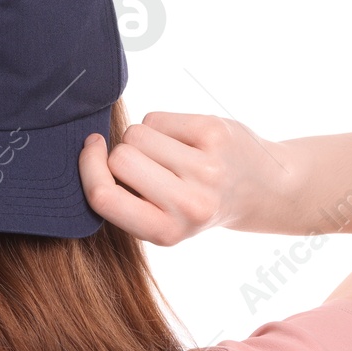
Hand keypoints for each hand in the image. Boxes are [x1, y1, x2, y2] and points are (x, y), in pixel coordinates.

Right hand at [78, 112, 291, 245]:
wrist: (263, 188)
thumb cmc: (199, 202)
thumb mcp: (163, 221)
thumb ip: (126, 199)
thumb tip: (88, 149)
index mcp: (166, 232)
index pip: (104, 197)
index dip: (88, 169)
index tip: (91, 150)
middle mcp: (189, 204)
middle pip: (120, 158)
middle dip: (123, 153)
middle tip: (149, 165)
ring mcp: (204, 168)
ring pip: (136, 134)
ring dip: (144, 137)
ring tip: (170, 154)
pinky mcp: (214, 134)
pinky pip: (158, 118)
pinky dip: (164, 125)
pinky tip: (187, 140)